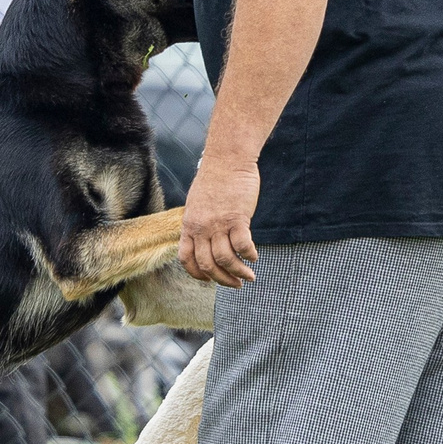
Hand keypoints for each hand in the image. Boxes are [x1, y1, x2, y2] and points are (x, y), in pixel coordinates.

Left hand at [178, 153, 259, 287]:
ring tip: (250, 276)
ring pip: (226, 259)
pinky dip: (249, 256)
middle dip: (223, 280)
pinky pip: (243, 245)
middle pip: (208, 264)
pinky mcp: (237, 218)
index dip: (198, 274)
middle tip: (236, 284)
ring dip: (239, 272)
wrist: (227, 159)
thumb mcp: (197, 203)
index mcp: (189, 225)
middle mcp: (201, 228)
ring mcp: (218, 224)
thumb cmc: (215, 179)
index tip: (210, 279)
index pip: (187, 259)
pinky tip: (255, 257)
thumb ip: (199, 223)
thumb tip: (206, 240)